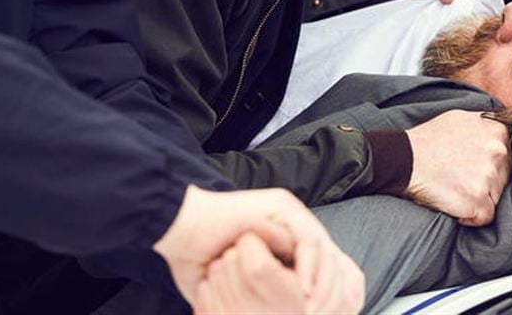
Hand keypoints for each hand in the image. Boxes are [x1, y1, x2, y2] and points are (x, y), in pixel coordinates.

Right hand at [154, 186, 364, 313]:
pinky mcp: (282, 206)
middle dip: (333, 294)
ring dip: (324, 285)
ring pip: (324, 251)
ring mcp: (289, 212)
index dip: (328, 296)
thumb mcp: (236, 286)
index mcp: (284, 240)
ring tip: (315, 311)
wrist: (178, 229)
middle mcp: (292, 223)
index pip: (322, 268)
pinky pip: (309, 240)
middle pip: (330, 259)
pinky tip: (305, 293)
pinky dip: (311, 269)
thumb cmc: (198, 260)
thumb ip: (258, 298)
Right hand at [404, 110, 509, 225]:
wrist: (404, 159)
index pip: (508, 157)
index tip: (471, 166)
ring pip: (495, 198)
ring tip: (454, 187)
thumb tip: (501, 133)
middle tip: (459, 177)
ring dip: (477, 198)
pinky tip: (454, 203)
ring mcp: (489, 176)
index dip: (489, 165)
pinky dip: (470, 215)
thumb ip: (486, 125)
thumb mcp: (462, 118)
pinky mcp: (478, 200)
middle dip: (485, 182)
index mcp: (498, 131)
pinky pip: (485, 217)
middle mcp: (498, 152)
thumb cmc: (429, 139)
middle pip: (504, 179)